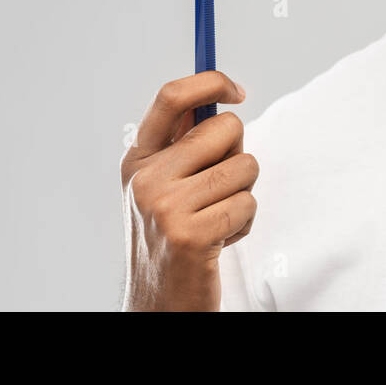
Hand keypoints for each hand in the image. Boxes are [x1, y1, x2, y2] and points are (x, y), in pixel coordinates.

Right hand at [120, 71, 258, 310]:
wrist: (159, 302)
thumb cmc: (174, 237)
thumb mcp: (164, 186)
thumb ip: (185, 144)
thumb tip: (220, 95)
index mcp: (138, 159)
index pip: (172, 97)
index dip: (211, 82)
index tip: (239, 92)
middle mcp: (145, 178)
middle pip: (226, 127)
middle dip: (238, 154)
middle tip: (219, 188)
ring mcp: (164, 206)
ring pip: (245, 166)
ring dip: (243, 194)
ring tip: (217, 219)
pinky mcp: (190, 234)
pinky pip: (248, 203)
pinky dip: (245, 222)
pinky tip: (220, 241)